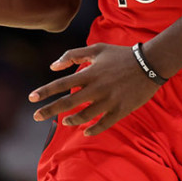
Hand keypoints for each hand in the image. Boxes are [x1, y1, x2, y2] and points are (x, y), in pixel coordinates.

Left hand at [28, 43, 161, 136]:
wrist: (150, 63)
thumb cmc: (121, 55)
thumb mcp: (97, 49)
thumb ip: (73, 55)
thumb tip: (52, 66)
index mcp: (90, 74)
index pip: (61, 84)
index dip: (45, 91)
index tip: (31, 98)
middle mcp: (97, 89)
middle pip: (68, 103)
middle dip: (49, 110)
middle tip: (35, 116)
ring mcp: (109, 101)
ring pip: (84, 116)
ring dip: (71, 120)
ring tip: (64, 121)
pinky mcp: (121, 110)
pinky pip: (104, 124)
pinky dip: (93, 130)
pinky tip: (84, 131)